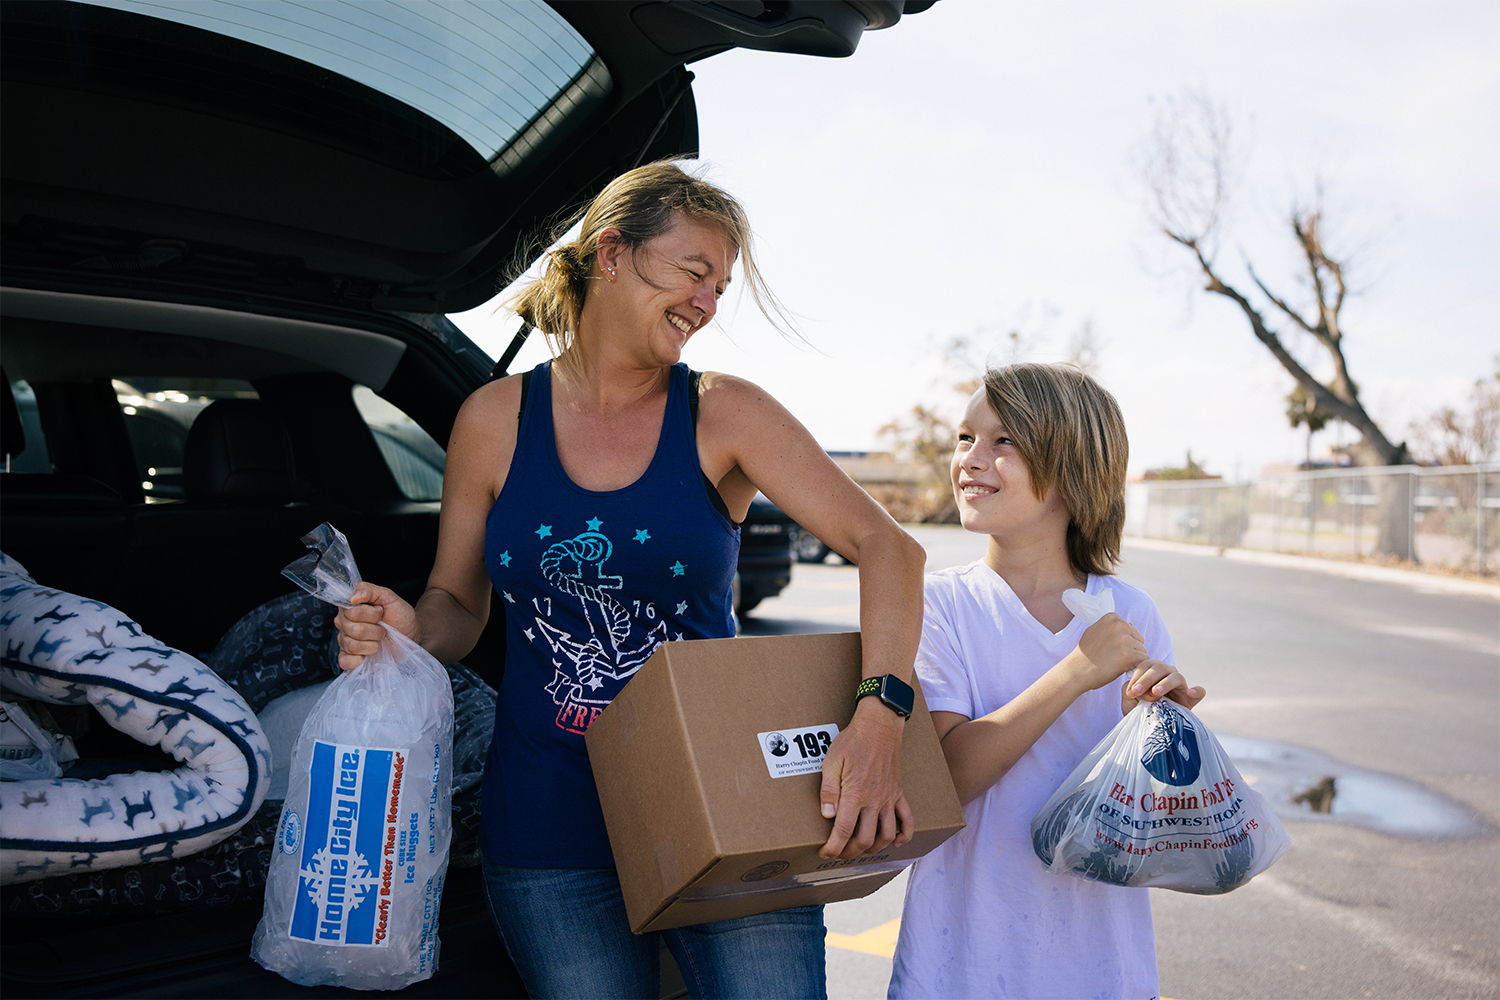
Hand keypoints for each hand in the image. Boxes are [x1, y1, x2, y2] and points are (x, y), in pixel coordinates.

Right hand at [333, 582, 417, 670]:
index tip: (380, 612)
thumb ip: (369, 590)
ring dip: (372, 644)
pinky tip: (365, 656)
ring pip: (351, 645)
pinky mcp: (349, 657)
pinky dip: (355, 660)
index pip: (350, 612)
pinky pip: (344, 661)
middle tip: (383, 628)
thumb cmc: (399, 615)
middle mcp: (344, 623)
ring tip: (379, 640)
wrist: (411, 634)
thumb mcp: (388, 596)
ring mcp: (345, 641)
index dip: (370, 614)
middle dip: (375, 630)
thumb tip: (354, 596)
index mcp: (350, 607)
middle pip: (353, 630)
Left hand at [818, 698, 914, 859]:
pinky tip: (895, 841)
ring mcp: (889, 798)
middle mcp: (874, 800)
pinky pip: (908, 819)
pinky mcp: (898, 793)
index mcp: (855, 794)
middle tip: (839, 852)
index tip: (825, 853)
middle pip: (864, 839)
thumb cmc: (852, 741)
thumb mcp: (831, 762)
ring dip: (873, 848)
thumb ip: (828, 791)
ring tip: (860, 849)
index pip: (844, 832)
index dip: (834, 848)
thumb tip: (827, 815)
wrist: (879, 725)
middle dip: (850, 852)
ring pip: (886, 835)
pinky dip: (904, 835)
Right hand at [1071, 614, 1148, 690]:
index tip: (1110, 649)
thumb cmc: (1085, 655)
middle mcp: (1119, 625)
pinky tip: (1121, 670)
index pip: (1131, 630)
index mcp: (1112, 617)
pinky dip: (1135, 668)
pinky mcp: (1129, 655)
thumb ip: (1112, 628)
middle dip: (1130, 650)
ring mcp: (1124, 639)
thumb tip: (1131, 624)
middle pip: (1139, 640)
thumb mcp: (1095, 633)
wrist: (1076, 671)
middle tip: (1113, 658)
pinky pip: (1143, 661)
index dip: (1123, 643)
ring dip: (1132, 660)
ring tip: (1115, 664)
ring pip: (1142, 651)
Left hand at [1121, 659, 1205, 713]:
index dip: (1136, 676)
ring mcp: (1180, 685)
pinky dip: (1197, 691)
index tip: (1130, 691)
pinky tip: (1190, 693)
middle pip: (1158, 668)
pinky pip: (1199, 692)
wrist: (1153, 727)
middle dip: (1146, 679)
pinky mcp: (1191, 699)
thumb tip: (1131, 687)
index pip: (1144, 665)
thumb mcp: (1130, 702)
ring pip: (1176, 676)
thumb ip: (1128, 692)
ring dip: (1165, 683)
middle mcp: (1167, 674)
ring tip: (1156, 692)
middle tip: (1137, 691)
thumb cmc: (1140, 710)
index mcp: (1151, 671)